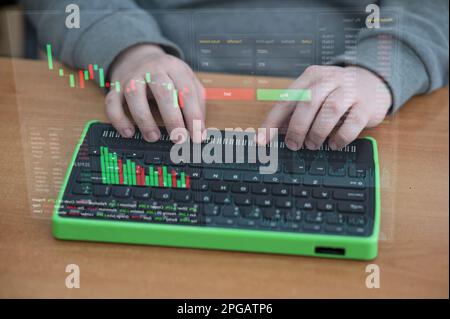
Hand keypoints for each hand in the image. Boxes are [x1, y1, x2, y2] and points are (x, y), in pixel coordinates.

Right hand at [106, 44, 205, 142]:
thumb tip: (201, 128)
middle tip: (179, 139)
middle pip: (163, 92)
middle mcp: (152, 70)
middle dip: (173, 119)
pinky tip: (128, 132)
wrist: (137, 56)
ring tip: (153, 137)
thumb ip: (196, 100)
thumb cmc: (167, 74)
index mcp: (174, 68)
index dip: (194, 116)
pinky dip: (118, 119)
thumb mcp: (186, 79)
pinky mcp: (116, 87)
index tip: (198, 136)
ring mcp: (132, 77)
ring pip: (135, 96)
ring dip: (144, 120)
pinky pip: (112, 102)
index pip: (187, 92)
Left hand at [258, 65, 391, 149]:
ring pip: (330, 111)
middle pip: (308, 103)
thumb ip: (295, 110)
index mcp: (311, 77)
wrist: (373, 80)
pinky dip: (340, 137)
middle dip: (297, 128)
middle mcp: (329, 80)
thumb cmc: (335, 92)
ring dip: (317, 132)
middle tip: (294, 145)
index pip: (286, 100)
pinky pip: (352, 123)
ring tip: (312, 144)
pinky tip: (334, 144)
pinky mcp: (366, 105)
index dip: (272, 121)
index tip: (262, 140)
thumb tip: (273, 132)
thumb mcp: (314, 94)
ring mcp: (350, 90)